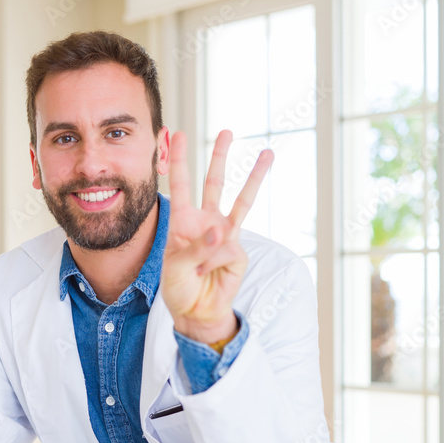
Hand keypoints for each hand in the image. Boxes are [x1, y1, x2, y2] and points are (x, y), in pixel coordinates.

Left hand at [160, 130, 272, 343]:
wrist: (195, 311)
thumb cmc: (179, 287)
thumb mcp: (175, 267)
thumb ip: (196, 248)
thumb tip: (222, 232)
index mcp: (182, 222)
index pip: (180, 185)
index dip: (178, 161)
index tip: (175, 134)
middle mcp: (206, 222)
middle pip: (215, 183)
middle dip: (220, 157)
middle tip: (227, 131)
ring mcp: (225, 235)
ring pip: (242, 200)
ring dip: (255, 176)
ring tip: (268, 152)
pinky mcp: (238, 251)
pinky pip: (228, 250)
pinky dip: (215, 262)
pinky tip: (208, 273)